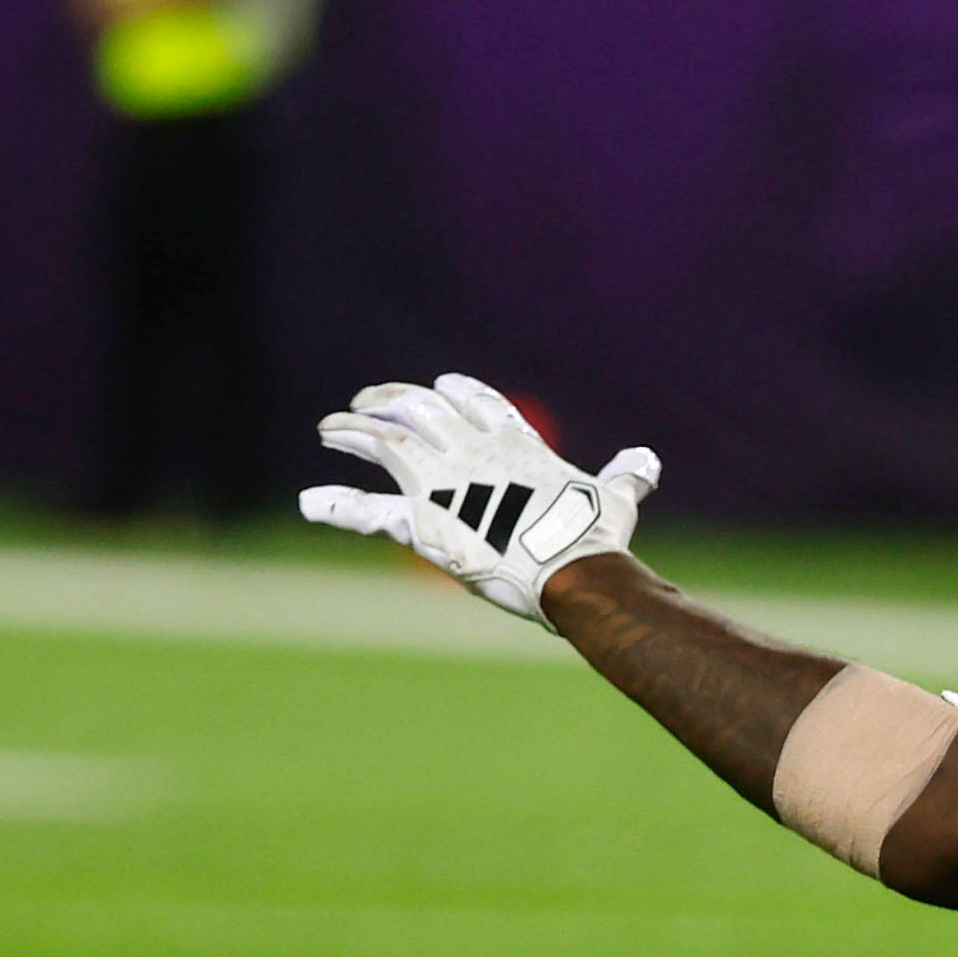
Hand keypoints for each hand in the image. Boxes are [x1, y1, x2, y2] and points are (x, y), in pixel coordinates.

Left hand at [301, 376, 658, 624]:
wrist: (574, 573)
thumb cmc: (596, 536)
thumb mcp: (616, 498)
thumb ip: (627, 476)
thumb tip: (647, 460)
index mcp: (516, 445)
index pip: (478, 402)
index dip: (456, 390)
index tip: (439, 384)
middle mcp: (470, 452)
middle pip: (418, 408)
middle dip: (388, 400)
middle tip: (367, 402)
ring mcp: (442, 483)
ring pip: (384, 441)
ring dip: (352, 431)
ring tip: (330, 429)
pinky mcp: (422, 522)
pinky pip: (368, 510)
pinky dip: (336, 506)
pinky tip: (310, 503)